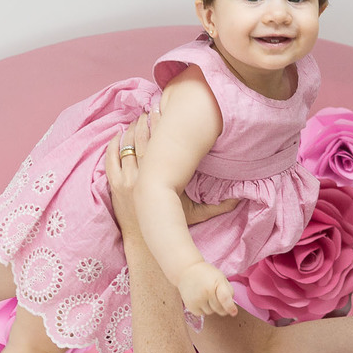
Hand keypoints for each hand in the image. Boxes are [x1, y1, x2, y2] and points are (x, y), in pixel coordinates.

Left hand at [105, 108, 239, 234]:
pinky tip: (119, 134)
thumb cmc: (173, 225)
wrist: (148, 243)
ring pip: (127, 145)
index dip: (160, 124)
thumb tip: (240, 198)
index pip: (159, 142)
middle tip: (150, 109)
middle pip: (142, 138)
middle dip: (146, 121)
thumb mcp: (198, 214)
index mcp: (163, 177)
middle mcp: (143, 175)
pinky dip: (114, 144)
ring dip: (132, 130)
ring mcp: (127, 180)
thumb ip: (218, 205)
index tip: (163, 110)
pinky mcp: (115, 186)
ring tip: (138, 119)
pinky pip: (111, 159)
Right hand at [177, 260, 237, 316]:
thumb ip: (228, 291)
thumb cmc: (206, 274)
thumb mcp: (221, 277)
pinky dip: (202, 309)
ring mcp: (197, 300)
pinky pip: (201, 314)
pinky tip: (200, 299)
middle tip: (217, 297)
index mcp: (216, 283)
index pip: (225, 299)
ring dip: (211, 307)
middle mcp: (206, 292)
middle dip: (221, 306)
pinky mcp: (190, 306)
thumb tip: (231, 308)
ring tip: (206, 295)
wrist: (186, 270)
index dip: (231, 308)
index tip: (234, 313)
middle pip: (219, 309)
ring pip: (210, 312)